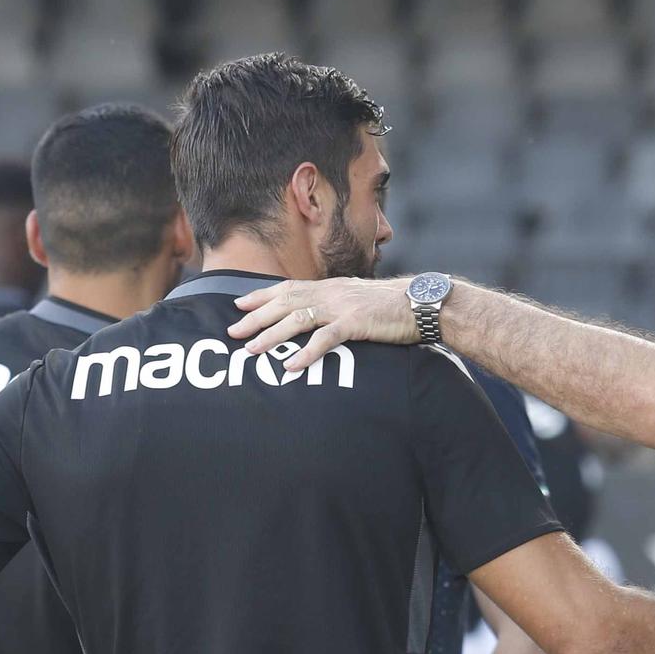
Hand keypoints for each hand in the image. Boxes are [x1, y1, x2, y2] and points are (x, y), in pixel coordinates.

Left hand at [227, 276, 416, 370]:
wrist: (421, 304)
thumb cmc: (392, 307)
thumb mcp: (357, 300)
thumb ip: (336, 305)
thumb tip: (318, 317)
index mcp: (330, 287)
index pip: (288, 289)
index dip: (261, 297)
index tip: (238, 305)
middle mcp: (331, 293)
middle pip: (285, 303)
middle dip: (256, 317)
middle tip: (233, 332)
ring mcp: (342, 307)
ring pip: (297, 319)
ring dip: (272, 336)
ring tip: (253, 350)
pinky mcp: (356, 323)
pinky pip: (324, 339)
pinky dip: (306, 353)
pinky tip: (292, 366)